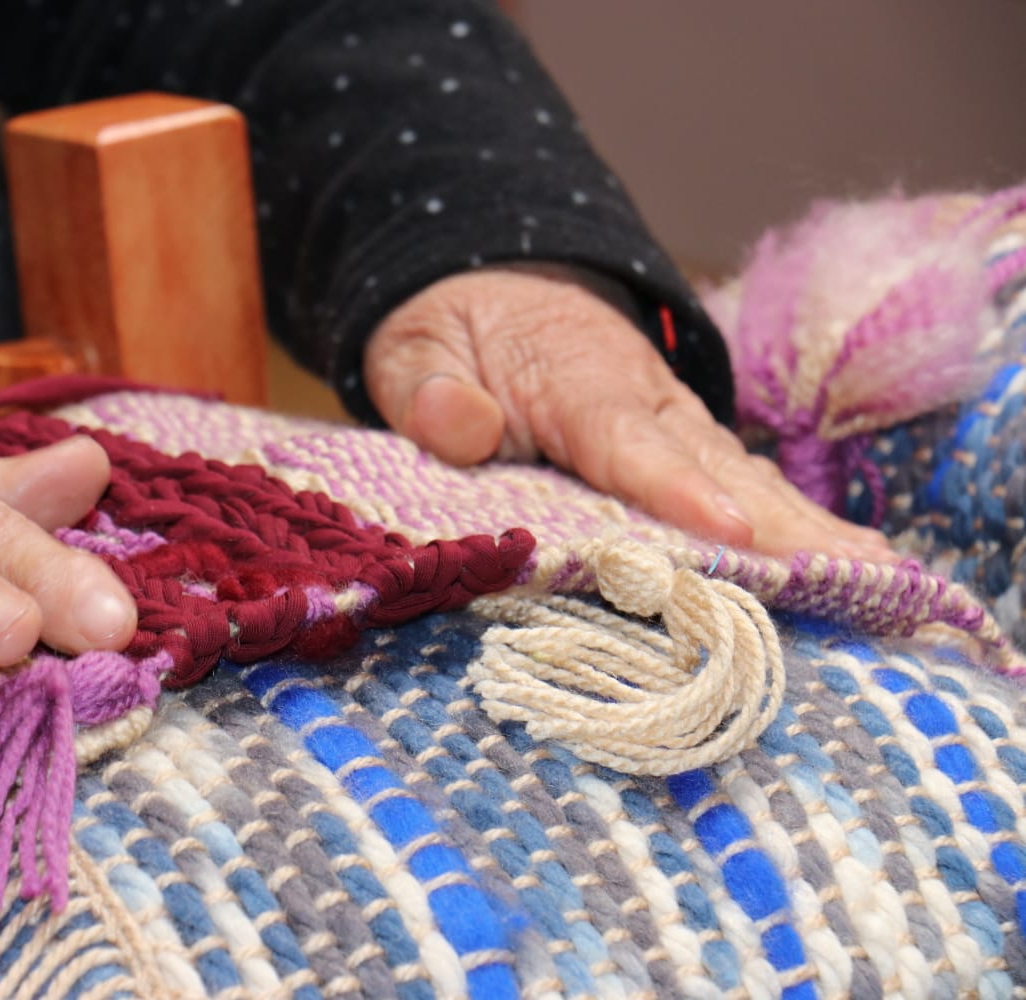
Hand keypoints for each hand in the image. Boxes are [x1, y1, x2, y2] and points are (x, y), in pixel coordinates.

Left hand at [363, 264, 894, 559]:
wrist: (493, 279)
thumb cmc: (452, 329)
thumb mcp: (412, 346)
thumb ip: (428, 388)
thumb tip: (459, 428)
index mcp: (573, 377)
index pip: (625, 438)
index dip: (674, 488)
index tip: (728, 530)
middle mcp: (641, 398)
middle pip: (714, 464)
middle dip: (779, 523)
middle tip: (850, 575)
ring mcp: (669, 421)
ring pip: (741, 476)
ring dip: (804, 529)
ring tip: (873, 580)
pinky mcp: (678, 444)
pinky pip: (735, 484)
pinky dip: (786, 526)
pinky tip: (840, 568)